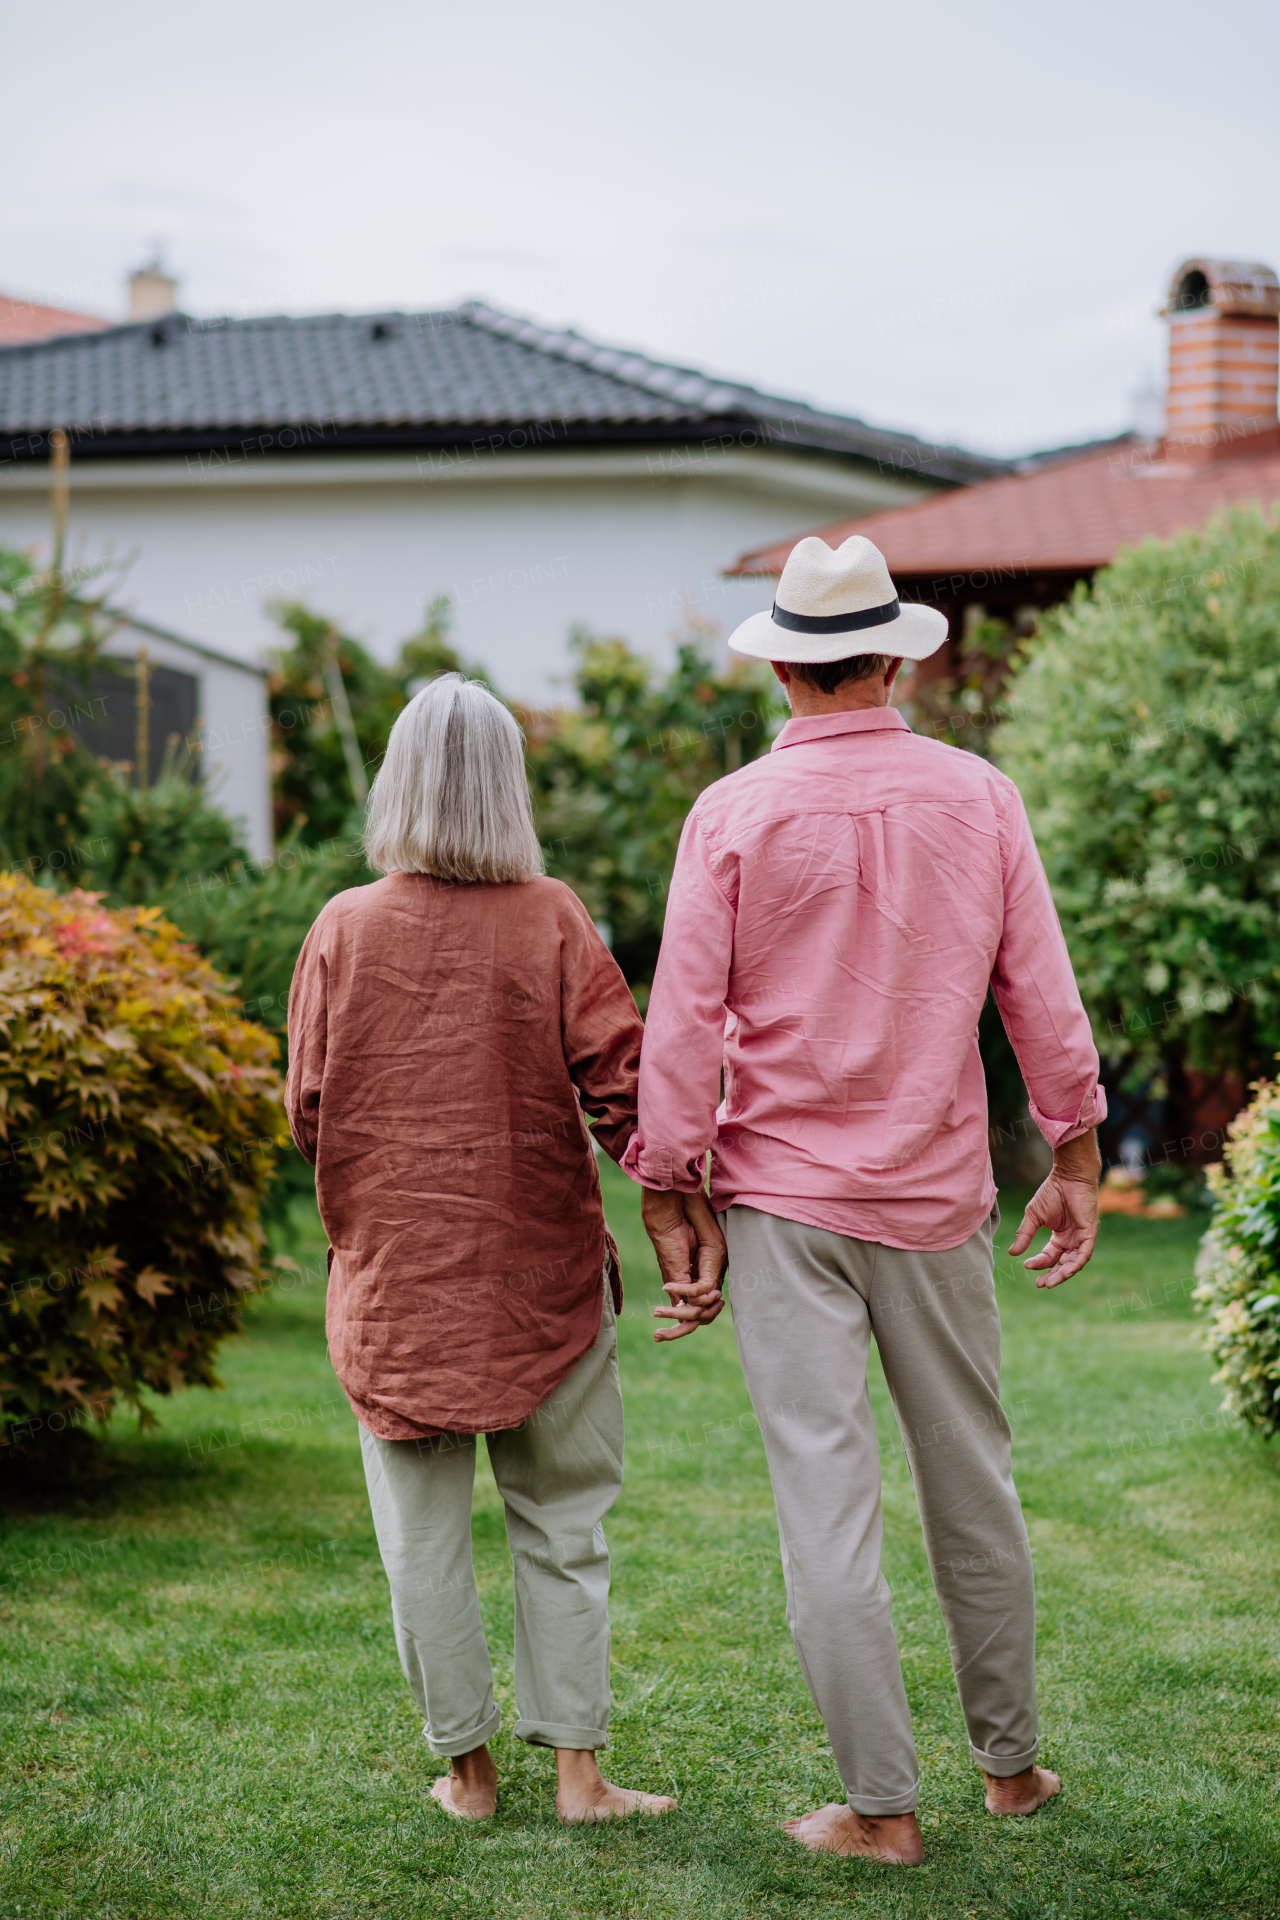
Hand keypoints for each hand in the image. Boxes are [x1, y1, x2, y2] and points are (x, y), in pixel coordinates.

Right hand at [641, 1188, 726, 1341]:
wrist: (671, 1199)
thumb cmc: (668, 1222)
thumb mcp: (671, 1259)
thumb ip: (677, 1281)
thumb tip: (678, 1305)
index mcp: (695, 1276)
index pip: (695, 1312)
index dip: (679, 1327)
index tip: (657, 1336)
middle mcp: (707, 1275)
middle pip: (701, 1316)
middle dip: (679, 1330)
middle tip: (659, 1336)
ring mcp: (714, 1267)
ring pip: (704, 1307)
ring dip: (681, 1313)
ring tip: (659, 1311)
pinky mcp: (717, 1257)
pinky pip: (704, 1288)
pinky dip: (685, 1292)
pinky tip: (667, 1286)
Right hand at [1008, 1129, 1100, 1287]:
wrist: (1068, 1177)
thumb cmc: (1052, 1192)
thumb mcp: (1033, 1217)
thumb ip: (1024, 1235)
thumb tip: (1012, 1253)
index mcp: (1060, 1236)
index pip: (1049, 1256)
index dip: (1038, 1262)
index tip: (1025, 1264)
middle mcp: (1072, 1240)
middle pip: (1062, 1263)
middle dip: (1052, 1275)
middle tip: (1041, 1285)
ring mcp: (1081, 1237)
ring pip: (1074, 1263)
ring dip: (1063, 1274)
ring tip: (1049, 1283)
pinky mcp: (1090, 1233)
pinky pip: (1084, 1254)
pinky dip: (1075, 1264)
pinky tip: (1065, 1271)